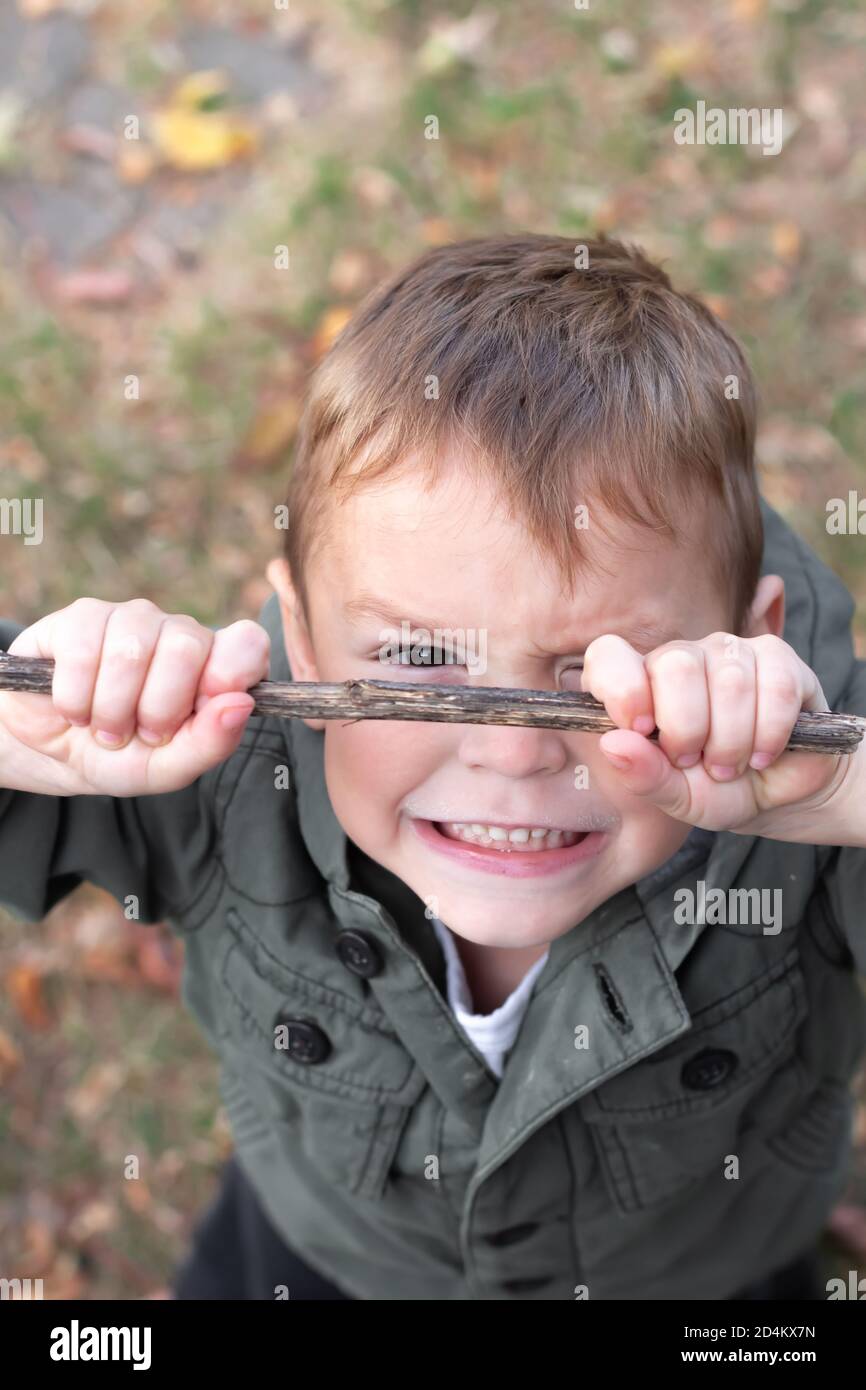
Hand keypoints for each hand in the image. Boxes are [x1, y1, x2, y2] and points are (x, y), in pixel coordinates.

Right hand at [0, 598, 269, 796]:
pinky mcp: (80, 618)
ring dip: (111, 709)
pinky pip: (83, 651)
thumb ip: (211, 742)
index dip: (231, 672)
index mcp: (214, 665)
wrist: (54, 753)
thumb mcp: (169, 768)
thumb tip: (240, 703)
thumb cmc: (124, 756)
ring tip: (104, 728)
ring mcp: (131, 619)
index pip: (247, 642)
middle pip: (186, 648)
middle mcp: (179, 633)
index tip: (205, 706)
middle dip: (157, 708)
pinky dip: (75, 698)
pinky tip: (74, 709)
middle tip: (140, 734)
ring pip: (131, 651)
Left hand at [581, 631, 858, 843]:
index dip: (621, 688)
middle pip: (676, 665)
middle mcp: (682, 658)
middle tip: (695, 761)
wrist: (778, 796)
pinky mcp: (778, 659)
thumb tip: (613, 744)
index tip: (639, 729)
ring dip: (732, 740)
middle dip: (688, 728)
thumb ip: (644, 774)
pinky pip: (776, 687)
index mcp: (641, 684)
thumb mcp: (676, 797)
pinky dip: (770, 732)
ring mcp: (731, 653)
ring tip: (731, 765)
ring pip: (730, 680)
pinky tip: (763, 754)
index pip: (610, 655)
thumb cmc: (717, 789)